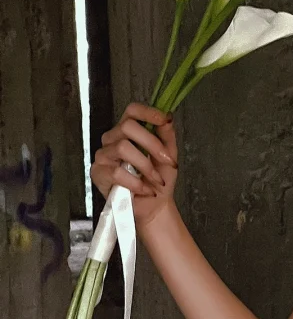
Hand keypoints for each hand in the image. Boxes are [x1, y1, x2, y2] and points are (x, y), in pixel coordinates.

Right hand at [90, 102, 177, 227]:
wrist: (153, 207)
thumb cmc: (158, 180)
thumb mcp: (168, 157)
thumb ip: (167, 137)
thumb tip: (167, 117)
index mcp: (128, 132)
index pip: (132, 111)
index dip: (147, 112)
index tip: (164, 119)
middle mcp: (112, 139)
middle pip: (128, 127)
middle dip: (153, 144)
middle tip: (168, 161)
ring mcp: (103, 155)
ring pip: (123, 148)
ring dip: (146, 166)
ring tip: (157, 181)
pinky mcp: (98, 173)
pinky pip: (116, 172)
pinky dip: (136, 182)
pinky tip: (145, 190)